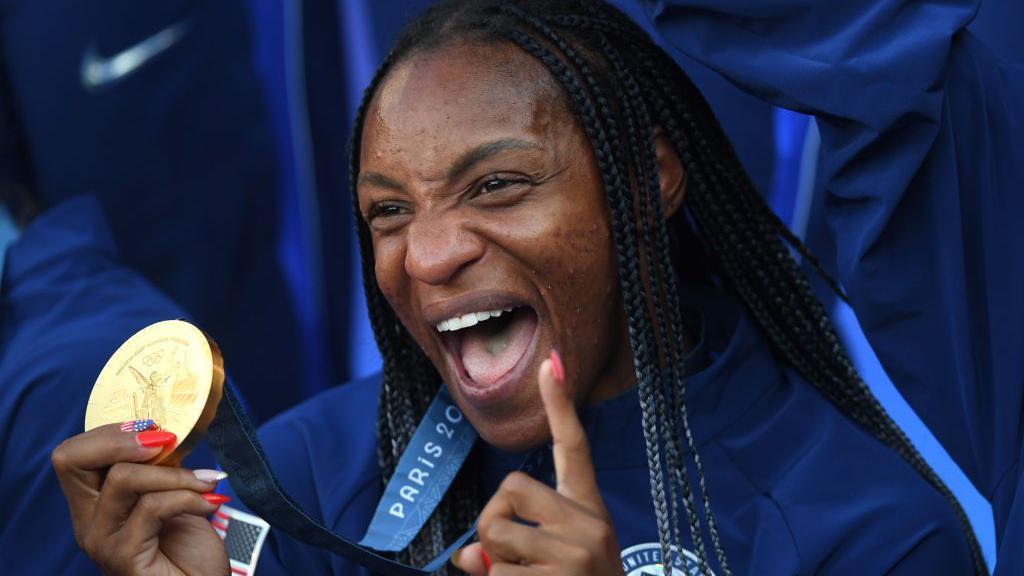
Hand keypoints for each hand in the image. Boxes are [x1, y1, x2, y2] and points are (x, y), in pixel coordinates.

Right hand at [51, 423, 229, 574]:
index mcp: (94, 503)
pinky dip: (189, 498)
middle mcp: (87, 521)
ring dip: (175, 474)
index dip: (109, 433)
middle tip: (167, 441)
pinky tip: (210, 504)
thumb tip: (165, 432)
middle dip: (123, 440)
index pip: (72, 454)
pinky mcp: (122, 556)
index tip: (156, 430)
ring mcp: (101, 540)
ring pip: (122, 478)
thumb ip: (159, 468)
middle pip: (73, 460)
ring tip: (207, 483)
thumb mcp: (172, 495)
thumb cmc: (189, 549)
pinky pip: (151, 508)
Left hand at [453, 351, 622, 575]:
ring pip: (494, 539)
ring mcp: (578, 554)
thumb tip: (468, 558)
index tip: (550, 360)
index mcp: (588, 512)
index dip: (560, 405)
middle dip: (492, 526)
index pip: (573, 449)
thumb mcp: (551, 566)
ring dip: (494, 569)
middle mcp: (589, 525)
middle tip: (511, 559)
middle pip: (507, 493)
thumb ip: (508, 549)